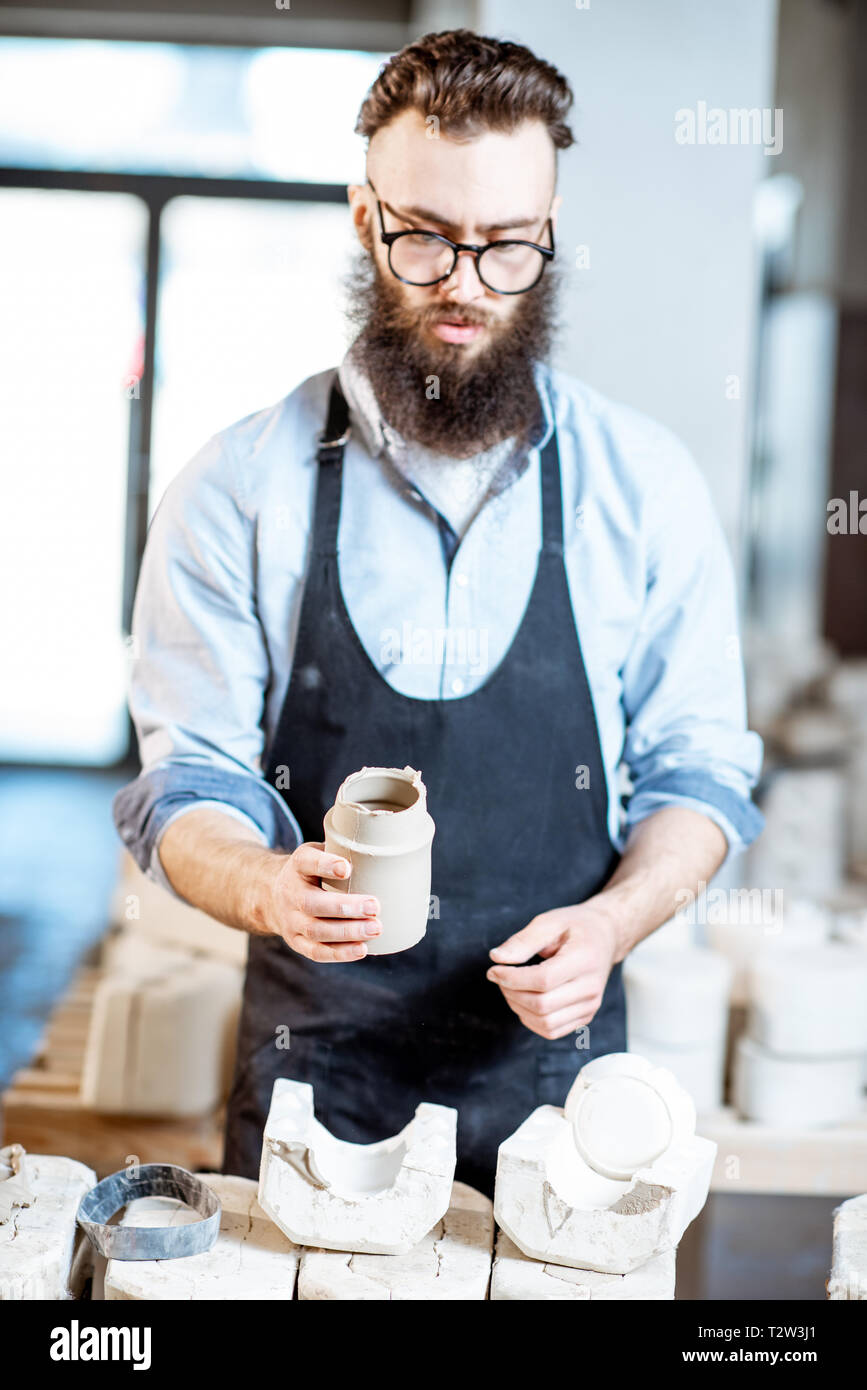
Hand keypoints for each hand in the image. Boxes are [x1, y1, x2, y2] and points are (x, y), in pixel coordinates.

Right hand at [259, 840, 381, 962]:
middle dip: (345, 907)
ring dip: (347, 932)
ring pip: (315, 930)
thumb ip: (343, 850)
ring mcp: (290, 920)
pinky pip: (316, 951)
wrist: (274, 895)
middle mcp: (290, 893)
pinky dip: (339, 953)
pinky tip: (362, 949)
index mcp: (298, 865)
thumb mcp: (321, 852)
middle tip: (374, 906)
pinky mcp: (296, 941)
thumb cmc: (313, 872)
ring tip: (375, 929)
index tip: (347, 868)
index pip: (307, 862)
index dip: (325, 865)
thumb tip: (383, 849)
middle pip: (312, 903)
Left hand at [486, 903, 619, 1039]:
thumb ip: (524, 940)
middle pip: (542, 1005)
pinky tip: (523, 1001)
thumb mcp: (549, 922)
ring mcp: (590, 1006)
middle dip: (511, 993)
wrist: (605, 938)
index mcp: (584, 960)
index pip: (543, 980)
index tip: (494, 969)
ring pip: (545, 1023)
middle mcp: (591, 988)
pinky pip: (552, 1031)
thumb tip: (497, 958)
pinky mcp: (585, 1016)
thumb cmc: (576, 927)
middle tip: (500, 977)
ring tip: (510, 988)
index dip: (512, 978)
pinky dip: (531, 1020)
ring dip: (518, 1009)